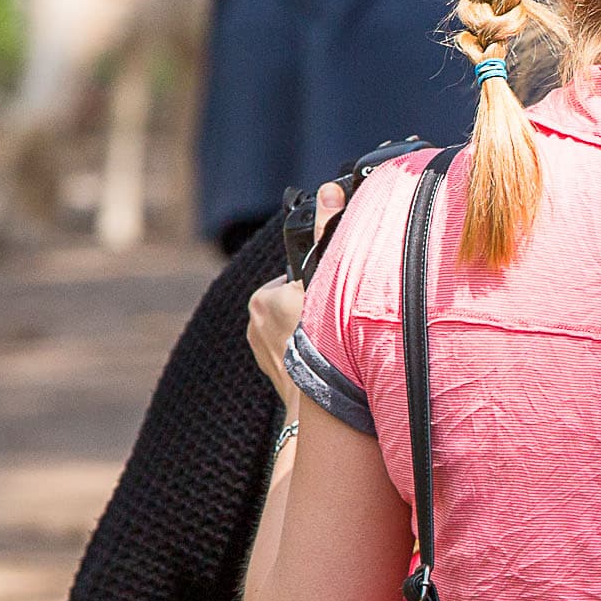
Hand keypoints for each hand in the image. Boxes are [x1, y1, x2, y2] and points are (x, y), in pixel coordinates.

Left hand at [247, 183, 343, 400]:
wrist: (323, 409)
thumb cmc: (326, 346)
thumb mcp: (328, 280)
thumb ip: (328, 234)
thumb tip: (331, 191)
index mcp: (262, 299)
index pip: (300, 275)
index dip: (324, 281)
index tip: (341, 297)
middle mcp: (255, 324)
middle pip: (301, 301)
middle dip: (322, 308)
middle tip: (345, 321)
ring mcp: (264, 353)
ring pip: (302, 329)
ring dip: (321, 333)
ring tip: (340, 344)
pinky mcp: (276, 376)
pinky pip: (301, 353)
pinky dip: (316, 354)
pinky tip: (332, 362)